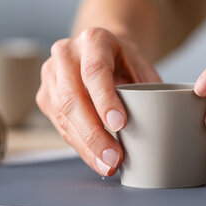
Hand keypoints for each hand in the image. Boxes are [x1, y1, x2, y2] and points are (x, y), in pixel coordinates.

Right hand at [36, 28, 160, 175]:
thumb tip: (159, 127)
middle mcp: (66, 53)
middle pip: (73, 98)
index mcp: (94, 39)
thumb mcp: (143, 69)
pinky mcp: (45, 96)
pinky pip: (60, 125)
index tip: (120, 124)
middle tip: (114, 158)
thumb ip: (148, 92)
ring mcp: (51, 74)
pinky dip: (79, 146)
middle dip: (94, 134)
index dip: (105, 99)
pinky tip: (96, 159)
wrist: (103, 53)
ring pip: (63, 116)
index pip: (95, 71)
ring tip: (107, 165)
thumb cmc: (127, 64)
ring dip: (86, 146)